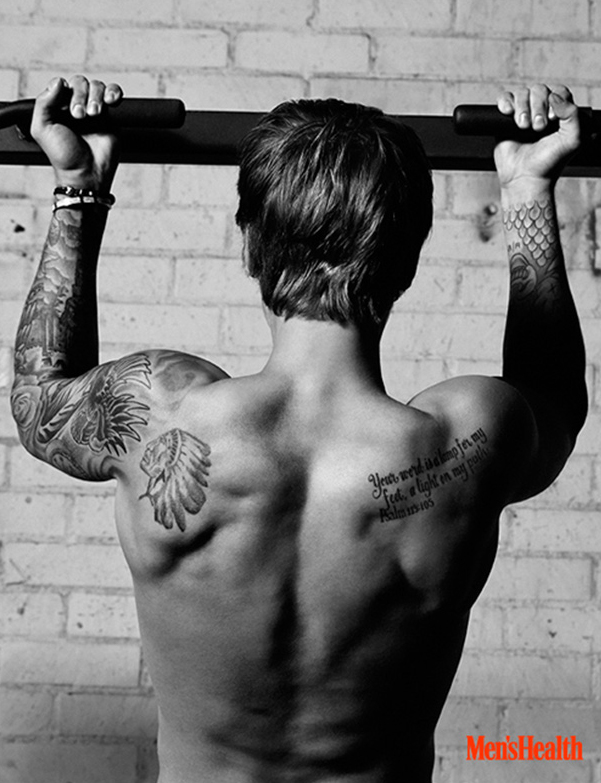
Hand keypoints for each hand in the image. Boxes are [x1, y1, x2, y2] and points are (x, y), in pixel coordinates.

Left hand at [30, 75, 123, 192]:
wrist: (87, 174)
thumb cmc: (65, 157)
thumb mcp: (42, 129)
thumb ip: (43, 102)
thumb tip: (58, 82)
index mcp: (58, 108)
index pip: (63, 85)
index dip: (67, 92)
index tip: (69, 111)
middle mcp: (76, 107)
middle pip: (81, 83)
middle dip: (81, 96)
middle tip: (80, 117)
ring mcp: (94, 111)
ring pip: (97, 86)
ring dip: (96, 97)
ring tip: (94, 115)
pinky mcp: (111, 117)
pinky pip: (114, 93)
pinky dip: (113, 92)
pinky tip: (111, 101)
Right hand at [493, 84, 579, 189]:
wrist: (525, 178)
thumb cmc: (549, 163)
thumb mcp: (572, 139)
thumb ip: (573, 114)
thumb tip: (554, 96)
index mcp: (560, 114)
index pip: (559, 91)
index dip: (555, 100)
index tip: (552, 120)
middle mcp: (542, 111)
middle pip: (539, 90)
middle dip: (538, 107)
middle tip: (538, 128)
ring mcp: (523, 114)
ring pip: (522, 93)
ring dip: (522, 108)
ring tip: (523, 127)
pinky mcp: (505, 120)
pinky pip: (504, 98)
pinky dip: (505, 102)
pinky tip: (508, 113)